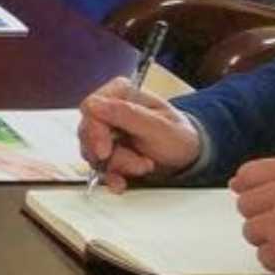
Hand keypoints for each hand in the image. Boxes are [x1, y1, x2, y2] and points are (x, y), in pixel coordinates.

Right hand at [78, 81, 201, 188]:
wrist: (186, 159)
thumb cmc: (178, 136)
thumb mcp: (158, 127)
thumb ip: (126, 114)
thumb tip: (93, 104)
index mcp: (120, 92)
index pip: (91, 108)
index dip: (95, 132)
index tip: (105, 151)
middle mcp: (109, 110)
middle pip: (88, 132)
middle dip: (113, 154)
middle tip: (140, 163)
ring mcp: (106, 132)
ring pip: (92, 152)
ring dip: (119, 166)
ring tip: (146, 166)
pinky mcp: (106, 152)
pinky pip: (97, 167)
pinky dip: (112, 177)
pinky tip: (123, 182)